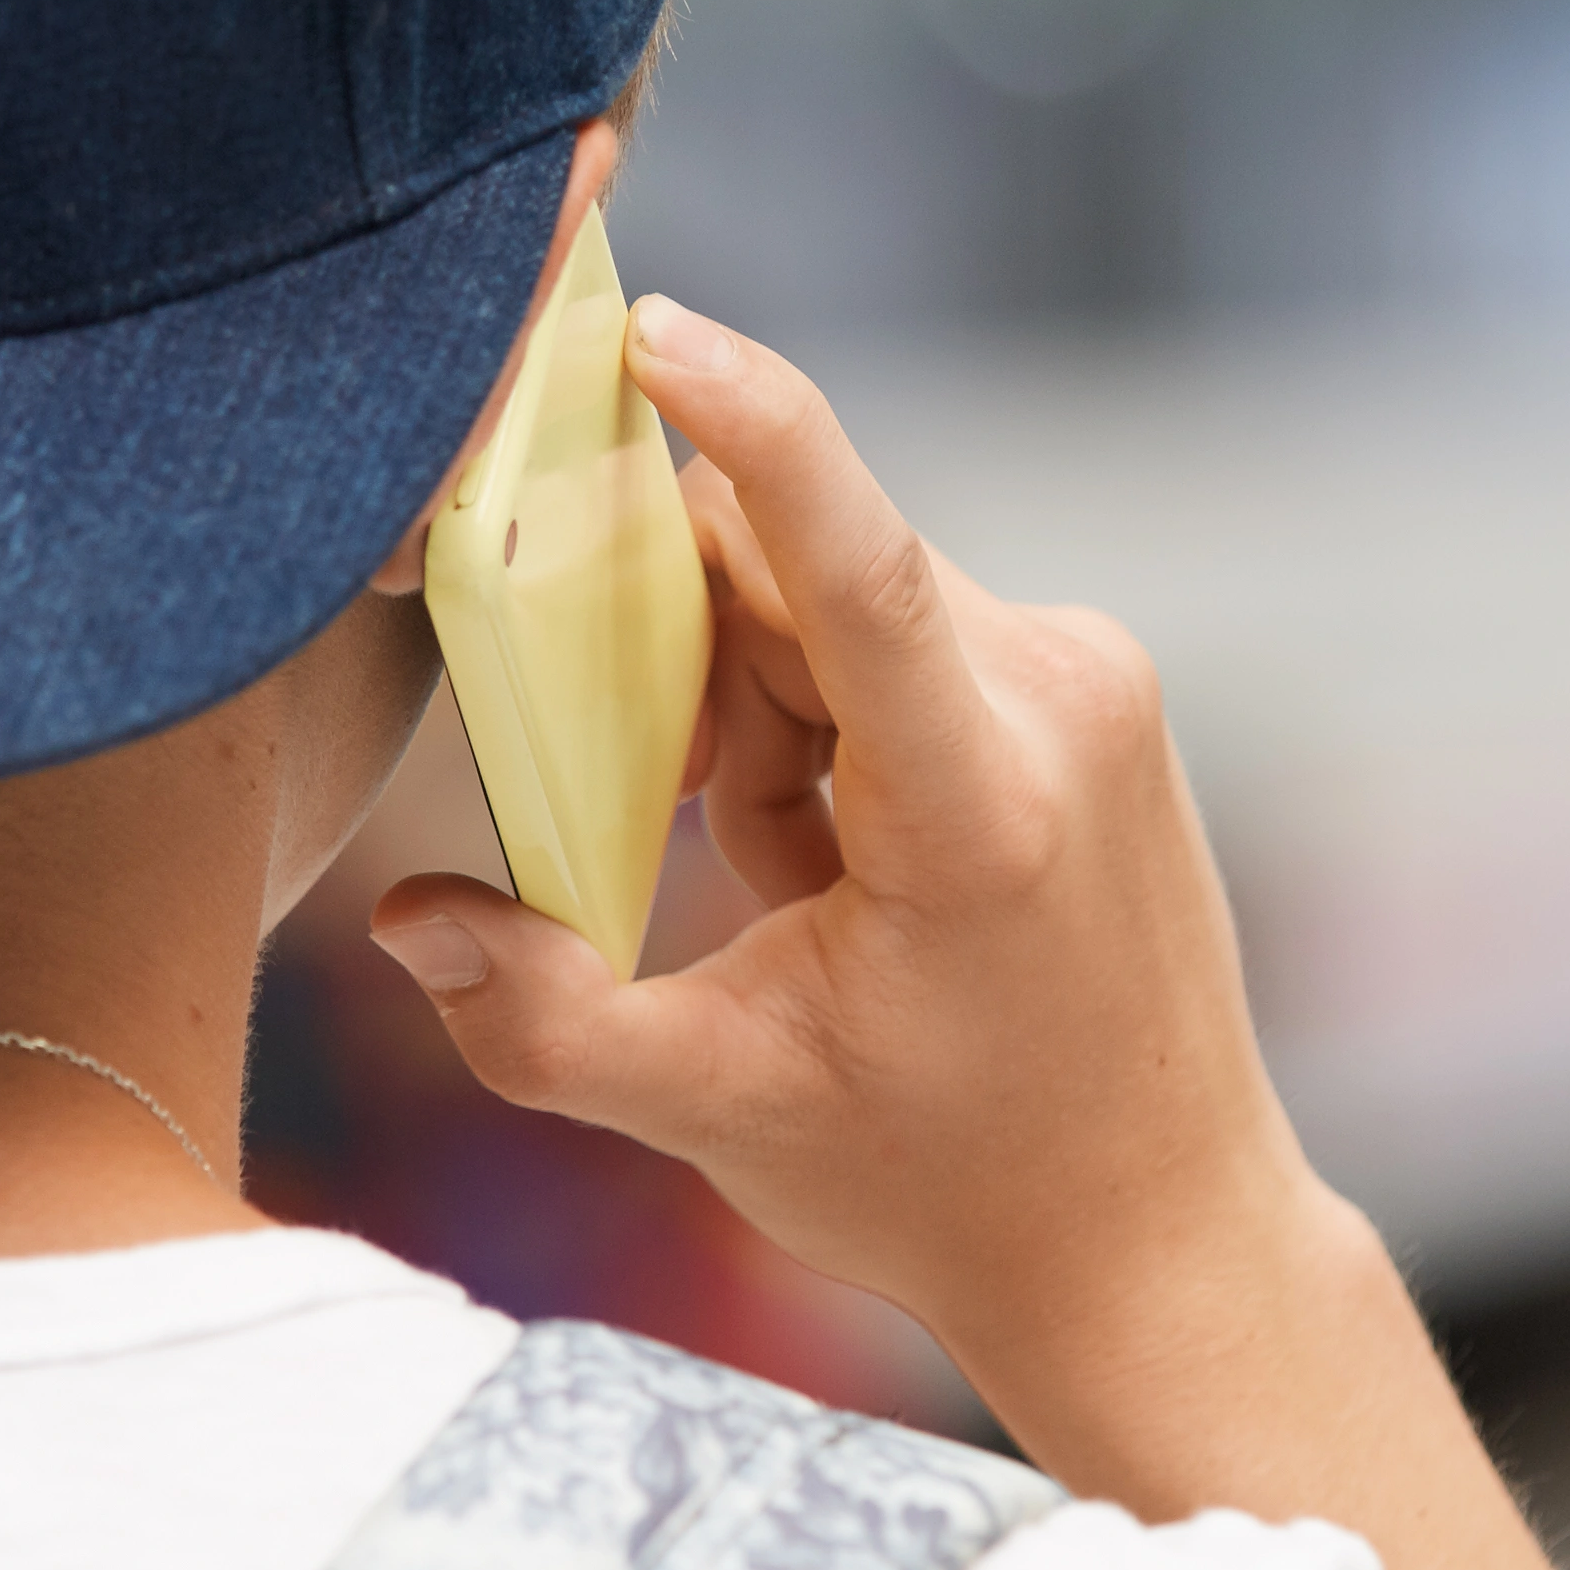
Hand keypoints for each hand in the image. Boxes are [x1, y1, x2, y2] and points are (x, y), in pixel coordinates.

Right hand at [362, 294, 1358, 1424]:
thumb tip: (412, 923)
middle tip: (681, 836)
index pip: (856, 560)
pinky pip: (901, 630)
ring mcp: (1091, 679)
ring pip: (833, 599)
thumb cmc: (951, 1185)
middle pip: (792, 571)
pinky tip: (853, 872)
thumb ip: (547, 1024)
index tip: (652, 331)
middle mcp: (1059, 699)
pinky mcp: (1092, 683)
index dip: (751, 424)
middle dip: (691, 676)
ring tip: (800, 896)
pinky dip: (832, 727)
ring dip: (763, 720)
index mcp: (981, 802)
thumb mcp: (722, 1115)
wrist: (1157, 1238)